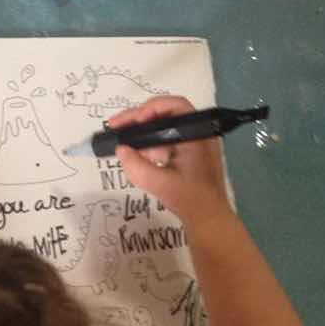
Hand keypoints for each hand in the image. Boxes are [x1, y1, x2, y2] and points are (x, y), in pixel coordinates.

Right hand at [110, 96, 232, 227]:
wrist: (208, 219)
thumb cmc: (189, 199)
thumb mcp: (159, 183)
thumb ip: (136, 166)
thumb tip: (120, 149)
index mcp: (196, 135)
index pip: (174, 106)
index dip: (151, 108)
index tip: (133, 121)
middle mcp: (197, 134)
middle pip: (166, 115)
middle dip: (139, 119)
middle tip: (116, 126)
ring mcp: (193, 144)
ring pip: (164, 128)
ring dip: (142, 132)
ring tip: (122, 139)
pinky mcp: (188, 155)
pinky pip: (166, 141)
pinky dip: (150, 144)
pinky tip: (137, 153)